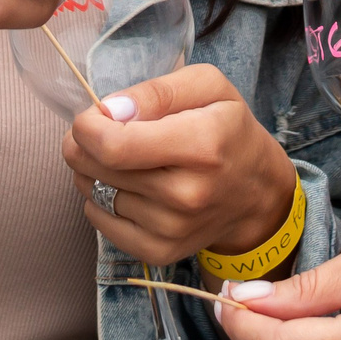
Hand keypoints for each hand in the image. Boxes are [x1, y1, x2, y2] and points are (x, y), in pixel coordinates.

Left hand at [61, 63, 298, 265]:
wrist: (257, 194)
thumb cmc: (229, 131)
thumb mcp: (209, 87)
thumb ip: (156, 91)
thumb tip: (107, 111)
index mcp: (200, 145)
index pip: (115, 145)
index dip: (87, 128)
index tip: (92, 117)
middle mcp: (186, 194)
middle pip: (98, 169)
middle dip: (83, 145)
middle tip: (98, 134)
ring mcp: (172, 229)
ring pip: (95, 194)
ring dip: (93, 172)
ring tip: (120, 160)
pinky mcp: (160, 252)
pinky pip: (101, 222)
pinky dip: (101, 201)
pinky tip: (125, 187)